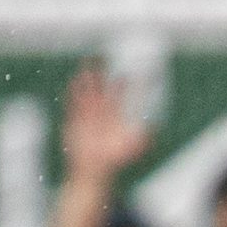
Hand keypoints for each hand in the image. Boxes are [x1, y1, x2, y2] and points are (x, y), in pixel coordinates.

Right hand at [61, 66, 148, 181]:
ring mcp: (87, 115)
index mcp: (114, 116)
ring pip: (87, 94)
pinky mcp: (75, 120)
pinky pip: (74, 104)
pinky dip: (74, 95)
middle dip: (102, 77)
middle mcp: (101, 112)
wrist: (93, 167)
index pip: (120, 96)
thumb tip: (152, 130)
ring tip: (87, 68)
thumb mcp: (130, 149)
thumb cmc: (113, 159)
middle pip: (102, 90)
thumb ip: (140, 139)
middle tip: (103, 59)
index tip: (130, 74)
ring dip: (87, 82)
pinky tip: (74, 84)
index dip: (125, 86)